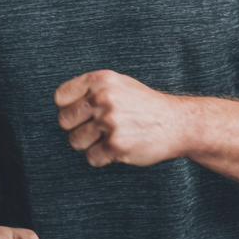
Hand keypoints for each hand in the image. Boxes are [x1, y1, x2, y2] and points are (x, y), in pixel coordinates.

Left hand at [54, 70, 184, 166]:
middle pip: (64, 121)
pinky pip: (91, 158)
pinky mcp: (117, 145)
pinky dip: (102, 158)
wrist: (179, 123)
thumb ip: (89, 89)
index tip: (83, 113)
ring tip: (109, 137)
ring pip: (75, 141)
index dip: (68, 108)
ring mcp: (110, 121)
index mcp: (100, 80)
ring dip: (89, 144)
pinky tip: (117, 148)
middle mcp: (103, 98)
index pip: (60, 98)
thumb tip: (60, 104)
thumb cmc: (144, 104)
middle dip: (77, 128)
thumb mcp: (117, 84)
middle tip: (96, 129)